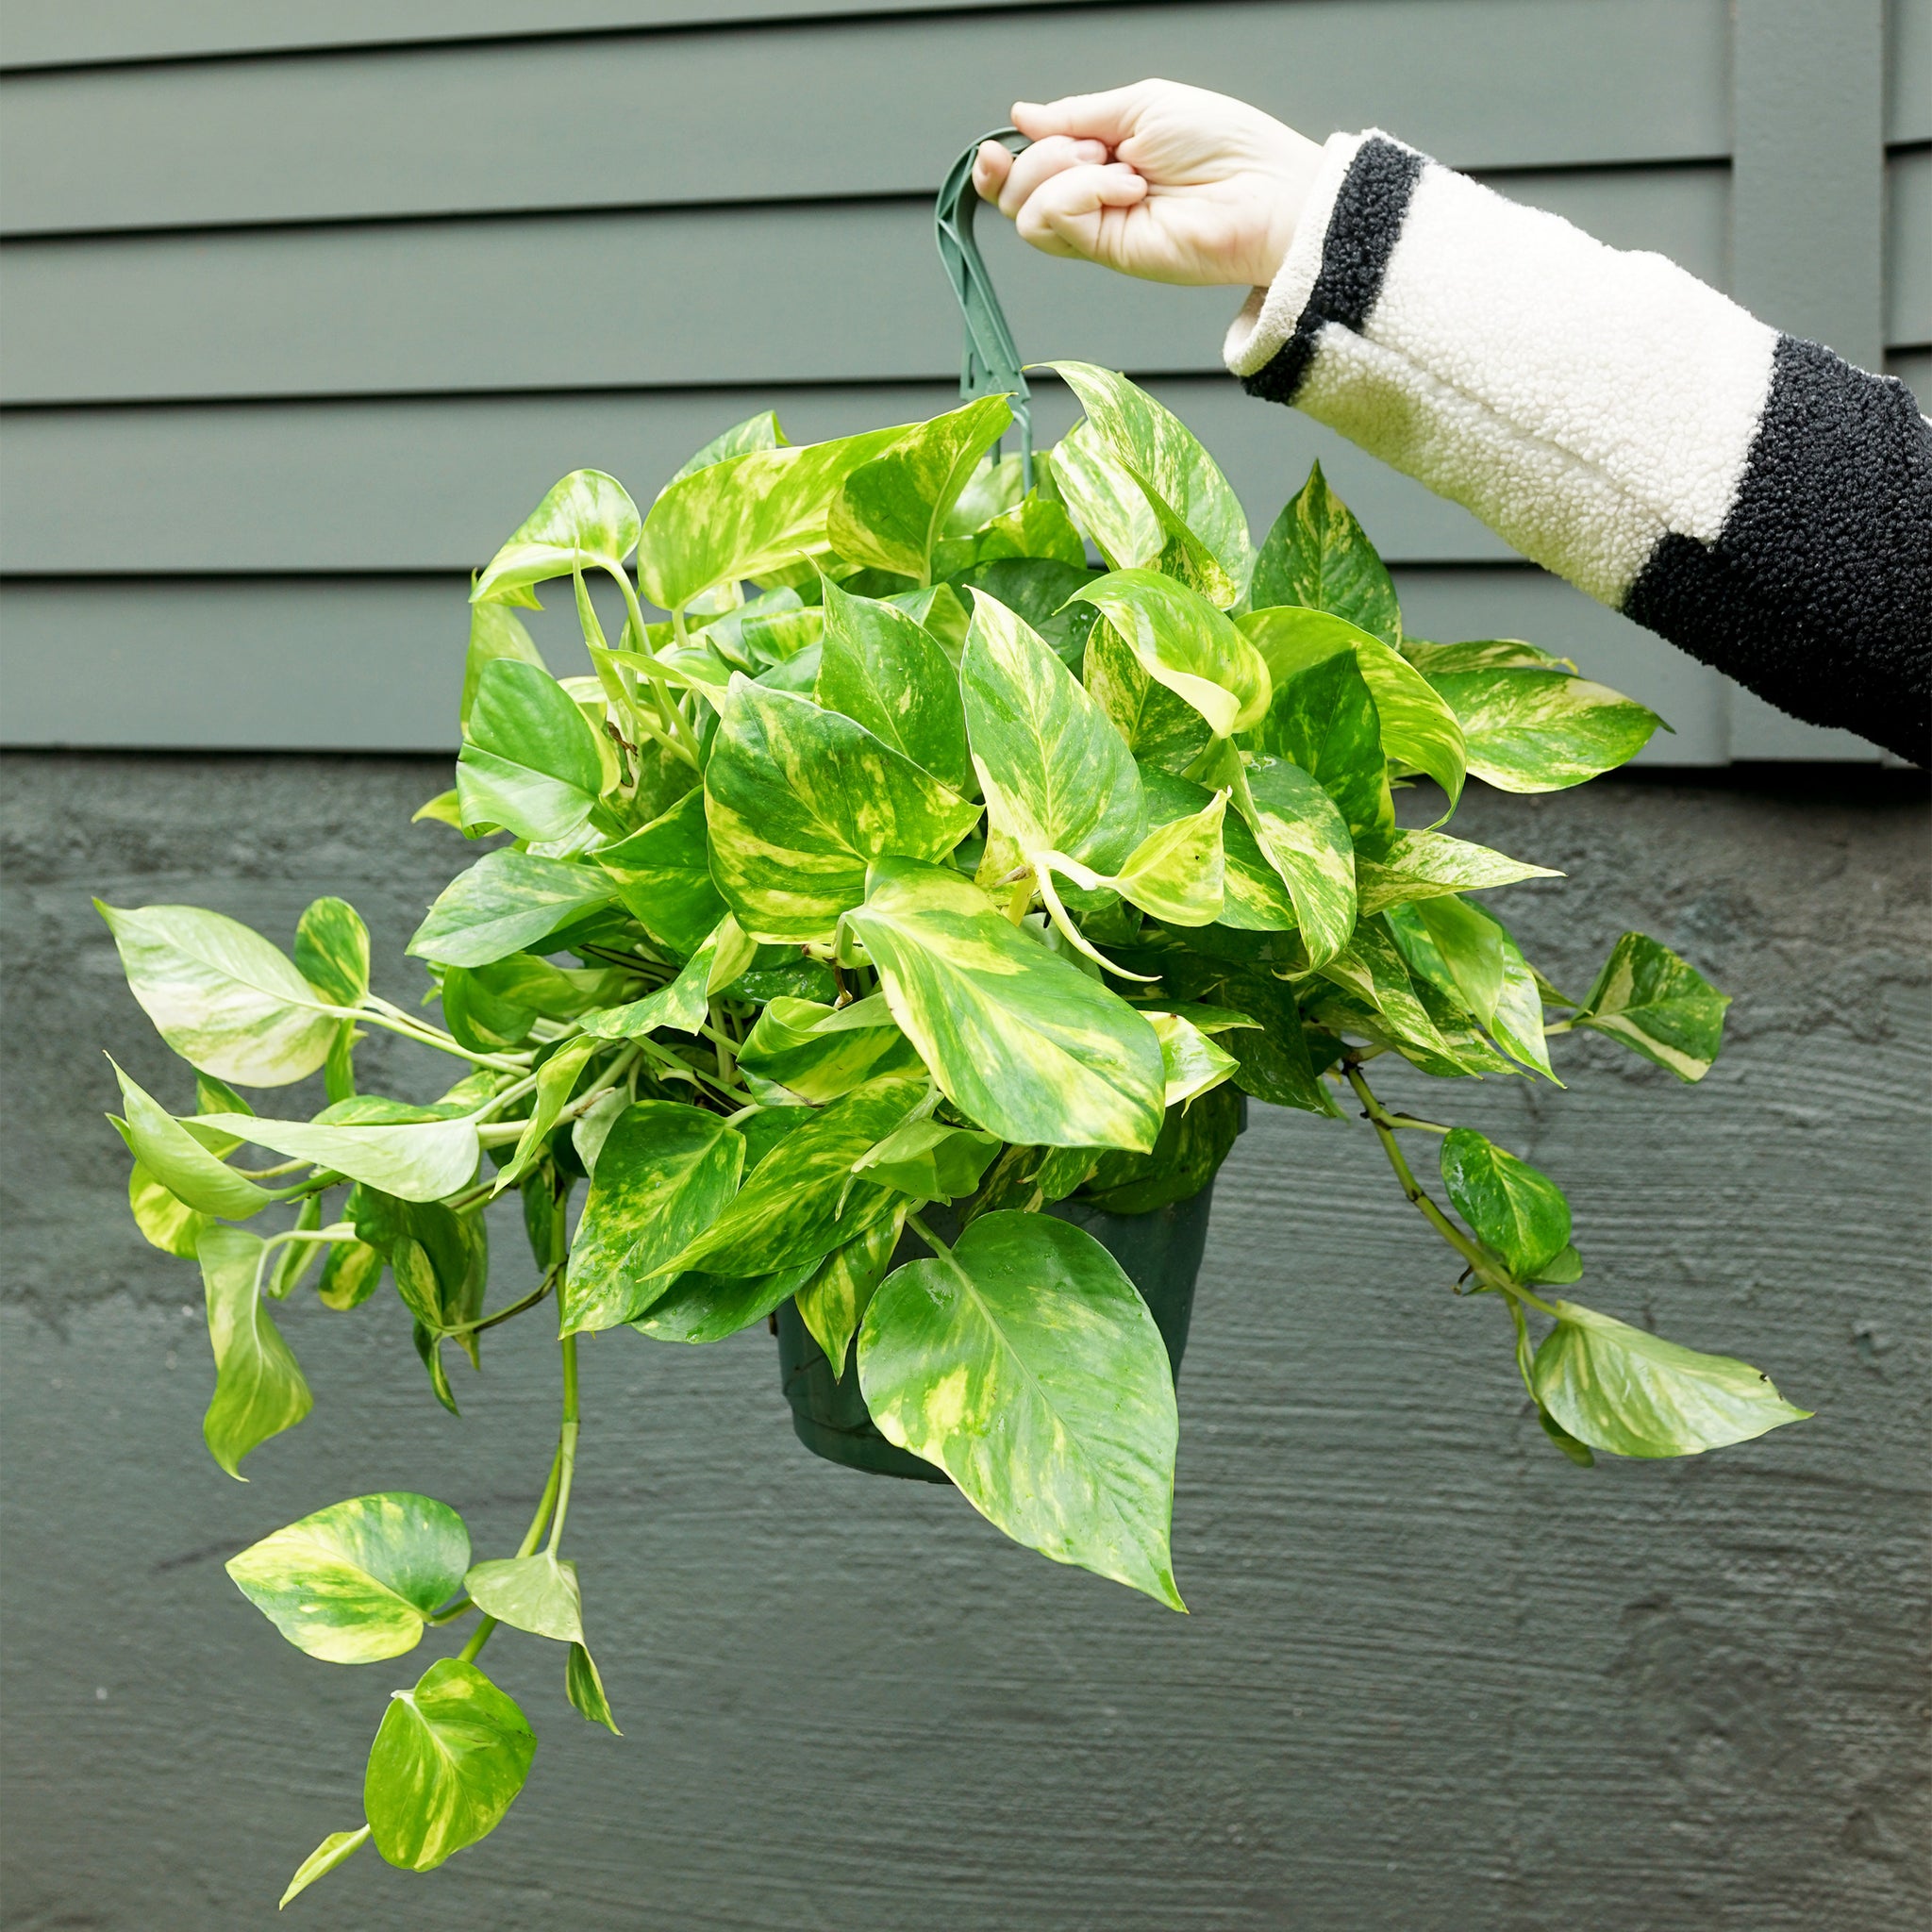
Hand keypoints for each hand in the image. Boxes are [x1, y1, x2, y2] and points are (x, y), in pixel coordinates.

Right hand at [972, 80, 1324, 288]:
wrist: (1265, 192)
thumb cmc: (1225, 145)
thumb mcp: (1141, 105)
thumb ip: (1077, 114)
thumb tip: (1021, 116)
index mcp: (1099, 160)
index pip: (1028, 172)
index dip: (1002, 164)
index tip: (995, 147)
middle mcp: (1092, 200)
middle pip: (1016, 194)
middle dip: (1040, 158)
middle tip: (1094, 147)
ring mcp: (1098, 231)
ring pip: (1027, 212)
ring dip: (1060, 174)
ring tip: (1120, 168)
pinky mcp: (1108, 253)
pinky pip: (1057, 222)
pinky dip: (1081, 192)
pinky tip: (1129, 187)